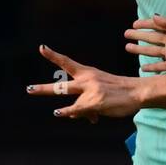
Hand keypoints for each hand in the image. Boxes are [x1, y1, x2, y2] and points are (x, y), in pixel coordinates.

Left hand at [27, 45, 143, 120]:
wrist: (137, 92)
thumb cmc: (119, 92)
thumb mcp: (100, 92)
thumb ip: (84, 104)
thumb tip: (73, 115)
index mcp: (88, 73)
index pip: (67, 63)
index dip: (53, 56)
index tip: (41, 48)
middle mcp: (86, 80)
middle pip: (61, 85)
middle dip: (44, 89)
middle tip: (28, 89)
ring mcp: (89, 92)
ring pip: (69, 101)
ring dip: (61, 109)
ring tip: (54, 111)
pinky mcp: (94, 103)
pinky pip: (77, 110)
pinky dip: (68, 112)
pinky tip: (59, 113)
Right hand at [124, 14, 165, 72]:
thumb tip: (154, 17)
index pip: (157, 26)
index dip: (145, 24)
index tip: (134, 24)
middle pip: (151, 38)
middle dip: (138, 36)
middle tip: (126, 34)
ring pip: (152, 51)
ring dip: (140, 50)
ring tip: (127, 47)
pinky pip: (159, 66)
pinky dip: (151, 68)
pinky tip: (142, 67)